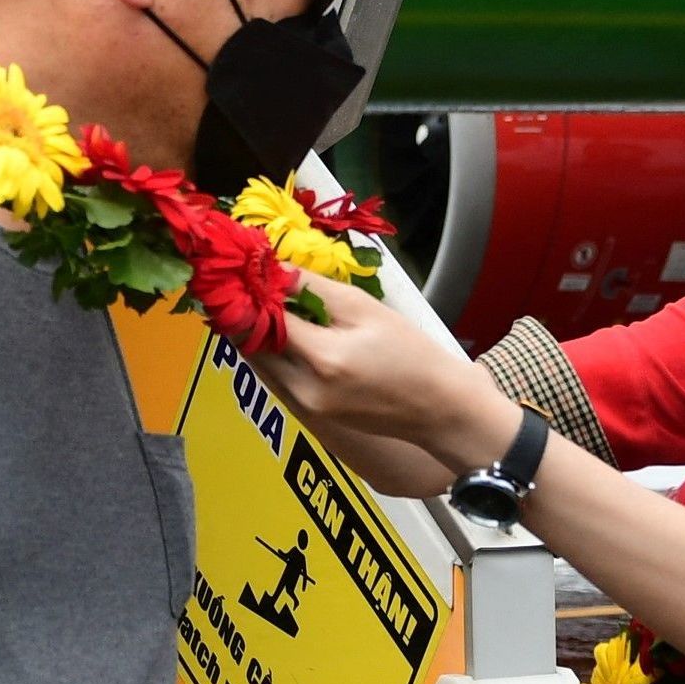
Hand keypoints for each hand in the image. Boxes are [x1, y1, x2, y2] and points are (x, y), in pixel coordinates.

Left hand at [244, 279, 513, 492]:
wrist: (438, 407)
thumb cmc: (411, 353)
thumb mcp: (365, 308)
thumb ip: (314, 289)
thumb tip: (276, 270)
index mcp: (323, 359)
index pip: (264, 319)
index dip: (250, 292)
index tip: (246, 269)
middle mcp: (305, 388)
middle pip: (252, 346)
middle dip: (247, 312)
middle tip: (250, 283)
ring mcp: (304, 406)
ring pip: (260, 363)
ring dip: (256, 333)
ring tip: (265, 302)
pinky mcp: (308, 414)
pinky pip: (276, 378)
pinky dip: (273, 353)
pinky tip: (285, 331)